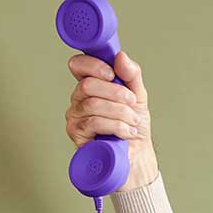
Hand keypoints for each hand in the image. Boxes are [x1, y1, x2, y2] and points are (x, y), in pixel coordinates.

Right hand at [65, 51, 157, 190]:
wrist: (137, 156)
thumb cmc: (133, 126)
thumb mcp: (138, 95)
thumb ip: (131, 74)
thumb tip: (120, 56)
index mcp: (91, 85)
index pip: (78, 65)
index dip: (93, 65)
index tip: (112, 74)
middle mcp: (78, 99)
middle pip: (88, 84)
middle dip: (117, 93)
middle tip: (132, 103)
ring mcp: (75, 117)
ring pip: (93, 104)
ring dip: (121, 112)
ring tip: (132, 121)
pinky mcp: (76, 134)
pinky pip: (94, 122)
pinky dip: (116, 126)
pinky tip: (125, 132)